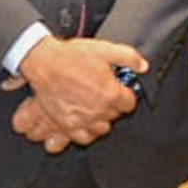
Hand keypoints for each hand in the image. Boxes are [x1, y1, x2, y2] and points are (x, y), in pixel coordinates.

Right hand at [13, 37, 145, 145]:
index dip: (125, 94)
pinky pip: (85, 138)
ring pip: (103, 128)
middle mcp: (99, 110)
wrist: (44, 63)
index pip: (129, 103)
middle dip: (113, 104)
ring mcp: (83, 120)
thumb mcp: (104, 49)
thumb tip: (142, 66)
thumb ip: (128, 57)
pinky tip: (86, 122)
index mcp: (111, 93)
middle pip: (116, 115)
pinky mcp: (68, 126)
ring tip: (95, 107)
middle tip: (104, 93)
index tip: (120, 90)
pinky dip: (88, 132)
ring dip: (102, 118)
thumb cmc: (71, 56)